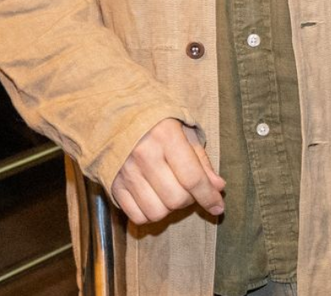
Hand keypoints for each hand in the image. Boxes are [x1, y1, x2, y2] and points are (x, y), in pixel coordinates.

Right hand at [109, 118, 224, 224]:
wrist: (116, 114)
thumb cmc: (156, 122)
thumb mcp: (184, 130)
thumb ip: (201, 160)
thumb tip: (218, 187)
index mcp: (164, 135)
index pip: (192, 178)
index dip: (208, 196)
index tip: (217, 207)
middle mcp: (143, 153)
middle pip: (176, 199)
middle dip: (189, 200)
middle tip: (189, 189)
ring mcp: (125, 171)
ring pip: (156, 212)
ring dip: (169, 209)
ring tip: (170, 192)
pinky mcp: (112, 184)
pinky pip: (136, 216)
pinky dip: (149, 214)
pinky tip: (153, 198)